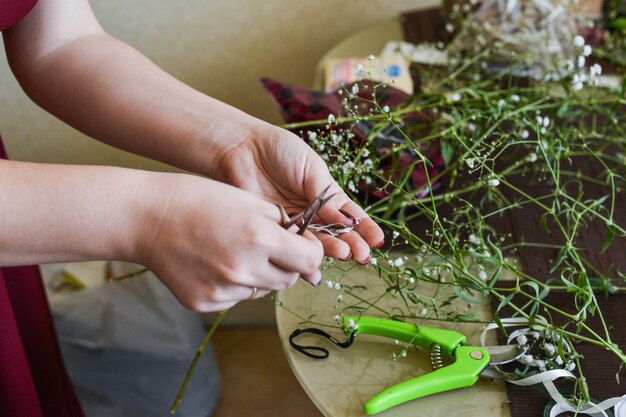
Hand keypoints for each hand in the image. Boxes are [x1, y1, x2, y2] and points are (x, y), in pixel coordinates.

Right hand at [136, 173, 323, 311]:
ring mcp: (223, 290)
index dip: (312, 251)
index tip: (305, 244)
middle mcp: (243, 270)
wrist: (147, 218)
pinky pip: (238, 298)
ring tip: (238, 251)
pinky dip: (236, 284)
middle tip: (271, 247)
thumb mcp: (248, 201)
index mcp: (258, 239)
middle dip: (289, 264)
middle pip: (290, 279)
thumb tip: (305, 245)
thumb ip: (282, 225)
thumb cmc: (198, 200)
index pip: (309, 260)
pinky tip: (217, 263)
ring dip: (262, 274)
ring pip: (264, 290)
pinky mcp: (206, 302)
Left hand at [213, 123, 384, 262]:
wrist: (241, 149)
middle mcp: (312, 212)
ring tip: (343, 255)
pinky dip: (302, 262)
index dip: (364, 228)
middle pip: (336, 234)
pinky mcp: (273, 232)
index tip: (377, 240)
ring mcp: (293, 224)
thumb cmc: (278, 151)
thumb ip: (326, 195)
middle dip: (352, 244)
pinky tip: (313, 272)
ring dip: (331, 251)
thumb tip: (347, 219)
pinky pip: (290, 249)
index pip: (350, 215)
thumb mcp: (310, 168)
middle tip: (361, 255)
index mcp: (326, 194)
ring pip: (316, 243)